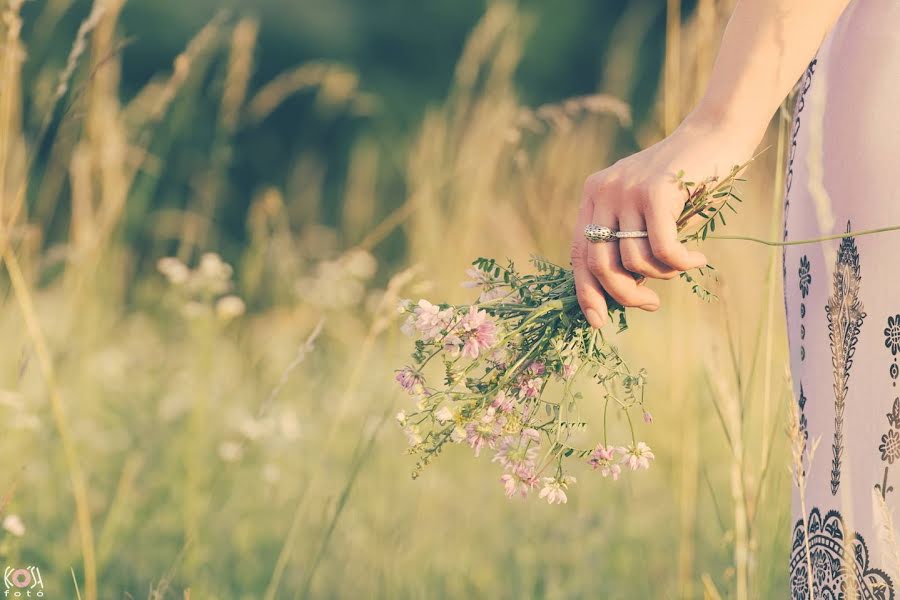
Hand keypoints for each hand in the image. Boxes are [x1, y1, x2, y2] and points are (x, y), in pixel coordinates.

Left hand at [571, 116, 758, 327]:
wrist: (718, 132)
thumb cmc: (688, 180)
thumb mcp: (648, 211)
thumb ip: (630, 240)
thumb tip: (623, 291)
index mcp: (594, 195)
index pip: (578, 254)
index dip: (586, 292)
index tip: (598, 321)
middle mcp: (604, 191)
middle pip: (600, 264)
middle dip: (625, 295)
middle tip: (651, 304)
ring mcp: (627, 190)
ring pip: (634, 260)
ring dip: (662, 275)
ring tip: (682, 264)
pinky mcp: (656, 191)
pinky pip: (662, 250)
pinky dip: (680, 263)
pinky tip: (697, 258)